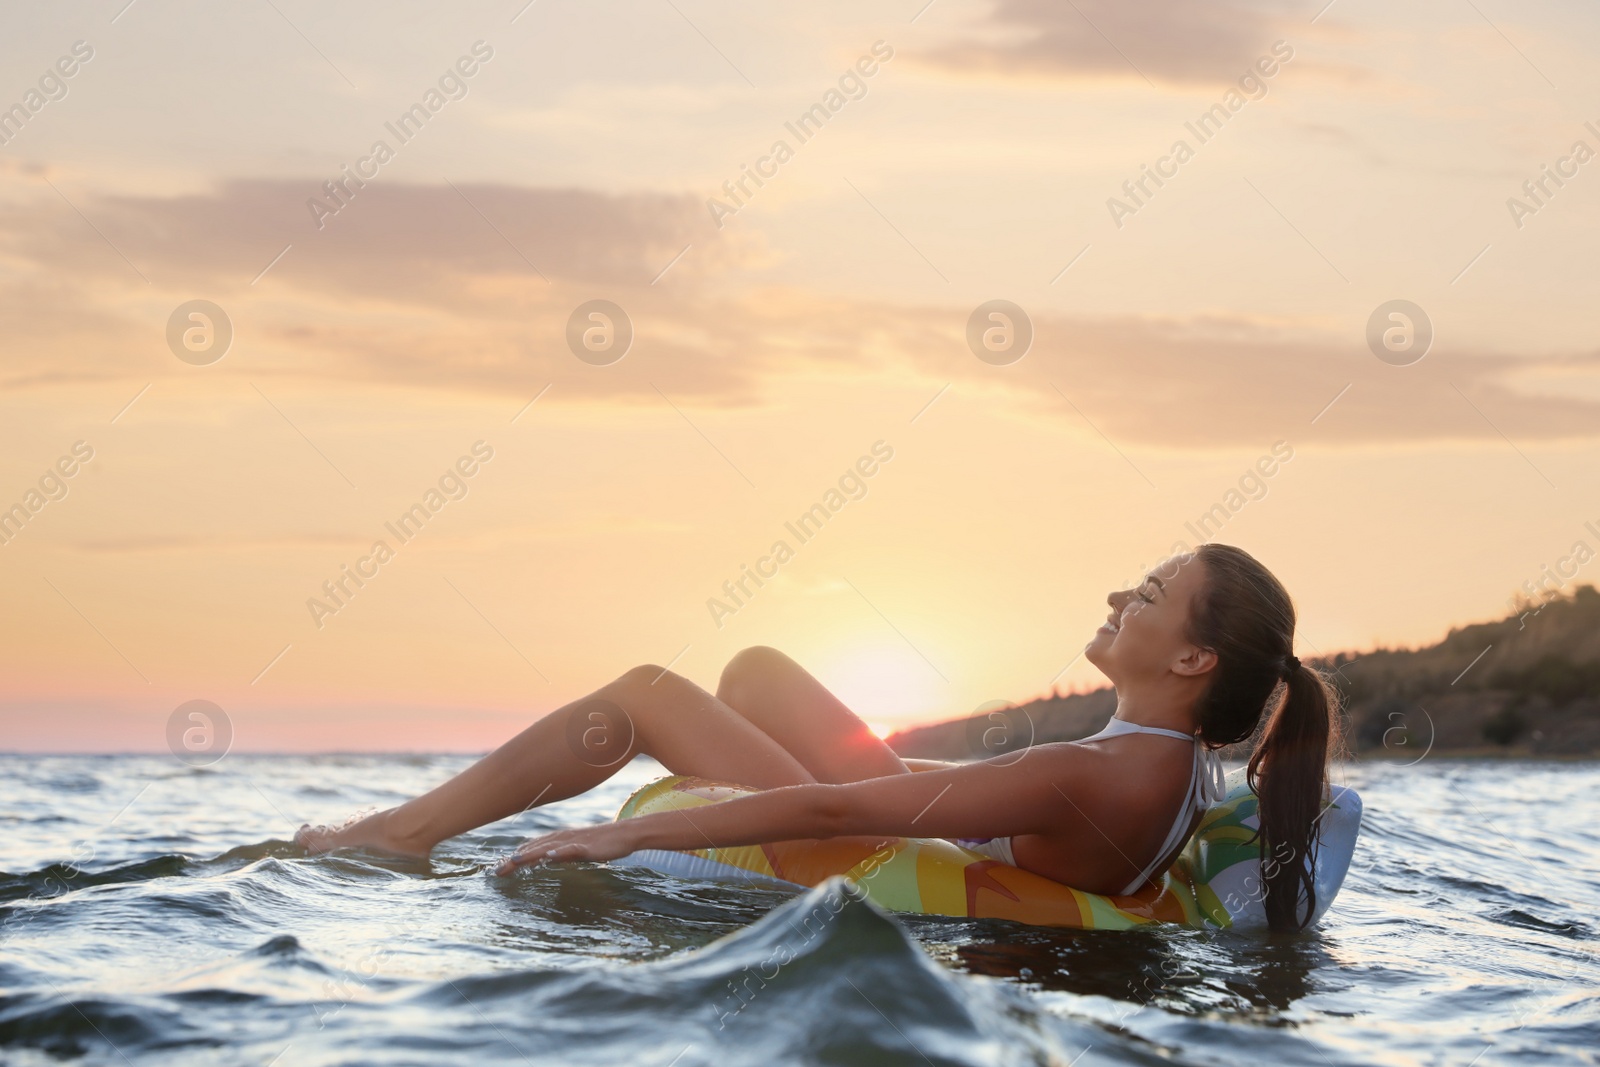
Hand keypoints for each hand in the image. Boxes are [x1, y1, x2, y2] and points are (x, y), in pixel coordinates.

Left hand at [493, 820, 638, 875]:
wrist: (625, 834)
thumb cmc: (601, 843)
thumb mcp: (576, 849)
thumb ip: (559, 852)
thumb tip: (543, 858)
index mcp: (558, 840)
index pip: (531, 848)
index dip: (514, 858)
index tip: (498, 869)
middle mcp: (561, 839)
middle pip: (534, 849)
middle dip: (515, 860)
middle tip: (496, 872)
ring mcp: (574, 842)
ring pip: (548, 848)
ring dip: (530, 855)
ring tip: (514, 861)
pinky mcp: (587, 847)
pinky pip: (571, 850)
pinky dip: (558, 853)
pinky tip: (548, 857)